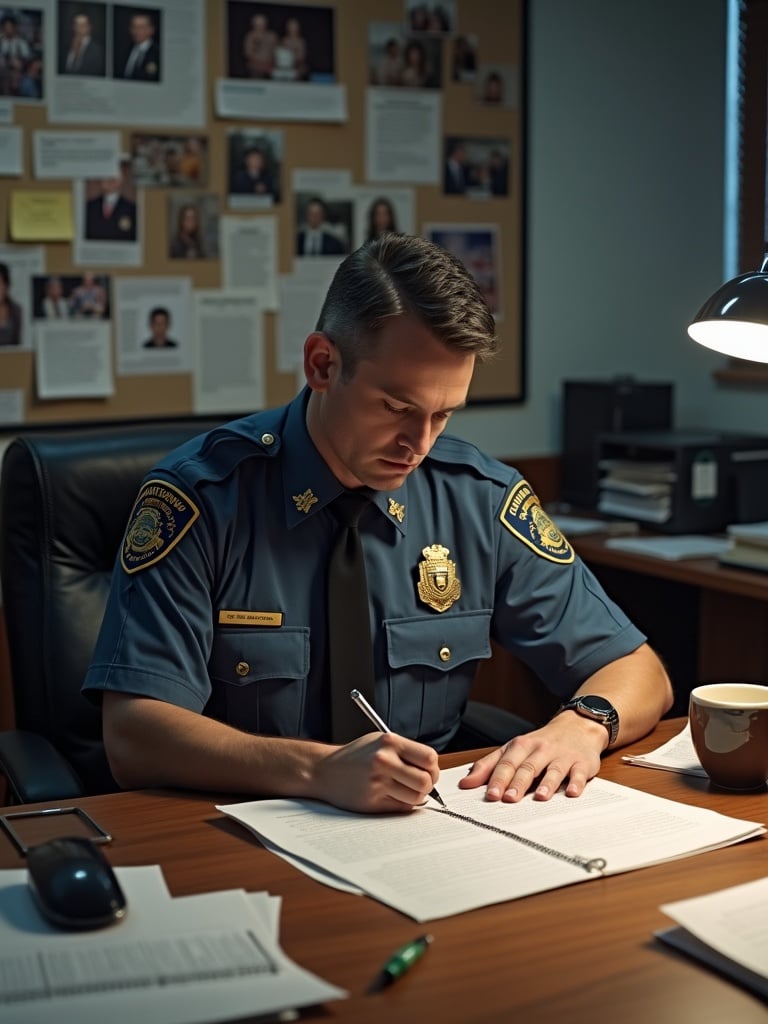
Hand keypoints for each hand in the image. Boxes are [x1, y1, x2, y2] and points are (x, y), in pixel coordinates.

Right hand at [313, 732, 439, 812]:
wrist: (324, 770)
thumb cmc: (355, 756)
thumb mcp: (379, 741)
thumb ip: (405, 752)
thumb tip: (432, 770)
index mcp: (390, 742)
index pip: (429, 758)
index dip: (433, 767)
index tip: (429, 771)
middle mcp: (384, 761)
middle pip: (426, 781)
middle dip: (428, 786)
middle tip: (420, 785)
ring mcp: (378, 782)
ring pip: (416, 798)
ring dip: (415, 797)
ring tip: (403, 790)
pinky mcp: (373, 801)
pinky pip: (401, 807)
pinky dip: (401, 804)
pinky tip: (390, 795)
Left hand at [458, 714, 606, 801]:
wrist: (577, 726)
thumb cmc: (540, 743)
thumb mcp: (513, 749)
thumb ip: (488, 766)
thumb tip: (466, 783)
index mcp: (520, 746)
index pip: (506, 763)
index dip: (497, 779)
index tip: (490, 795)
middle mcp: (540, 750)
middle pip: (527, 767)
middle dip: (517, 783)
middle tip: (508, 799)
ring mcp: (562, 756)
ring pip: (553, 770)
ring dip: (546, 784)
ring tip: (539, 797)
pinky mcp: (582, 763)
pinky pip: (579, 773)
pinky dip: (576, 783)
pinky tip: (572, 792)